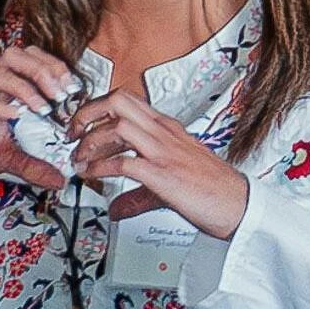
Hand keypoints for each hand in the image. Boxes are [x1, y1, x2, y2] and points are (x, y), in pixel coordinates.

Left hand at [64, 87, 251, 235]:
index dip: (96, 108)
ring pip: (118, 126)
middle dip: (87, 114)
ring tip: (80, 158)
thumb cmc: (212, 190)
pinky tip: (94, 175)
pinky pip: (123, 163)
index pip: (126, 101)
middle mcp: (164, 133)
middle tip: (73, 134)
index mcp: (167, 128)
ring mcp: (164, 152)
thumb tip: (115, 207)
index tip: (81, 125)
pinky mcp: (163, 175)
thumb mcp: (168, 184)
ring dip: (91, 141)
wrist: (237, 204)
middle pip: (118, 101)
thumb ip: (137, 193)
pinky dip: (101, 168)